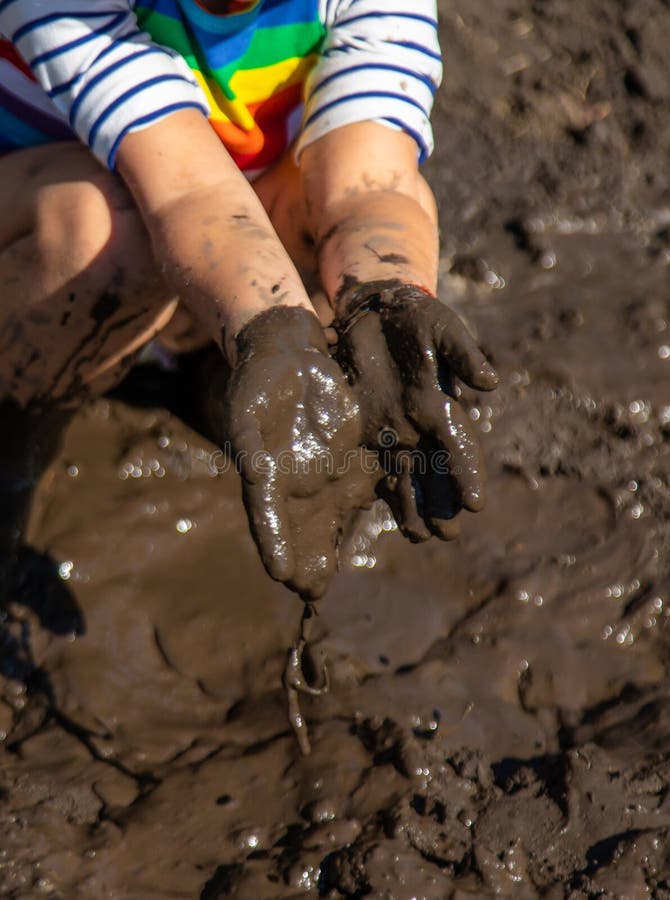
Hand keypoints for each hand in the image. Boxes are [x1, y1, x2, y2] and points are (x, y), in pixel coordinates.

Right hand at [209, 306, 376, 599]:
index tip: (283, 575)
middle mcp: (299, 485)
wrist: (293, 357)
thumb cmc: (260, 383)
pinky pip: (373, 487)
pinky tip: (404, 529)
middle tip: (313, 593)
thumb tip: (255, 474)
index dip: (275, 545)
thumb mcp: (247, 407)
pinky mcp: (359, 458)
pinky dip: (386, 508)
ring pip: (338, 518)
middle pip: (303, 531)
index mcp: (268, 478)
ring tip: (359, 572)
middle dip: (309, 562)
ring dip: (341, 545)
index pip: (268, 518)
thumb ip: (249, 442)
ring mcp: (330, 474)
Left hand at [335, 281, 497, 541]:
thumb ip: (462, 353)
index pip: (457, 446)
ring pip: (407, 476)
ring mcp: (394, 431)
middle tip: (447, 533)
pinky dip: (381, 489)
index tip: (474, 504)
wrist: (377, 313)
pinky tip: (383, 512)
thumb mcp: (441, 329)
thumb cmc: (416, 319)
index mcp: (441, 405)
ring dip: (414, 506)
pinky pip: (374, 465)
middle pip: (434, 471)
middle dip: (442, 502)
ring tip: (418, 537)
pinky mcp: (367, 430)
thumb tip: (489, 382)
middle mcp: (421, 426)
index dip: (466, 474)